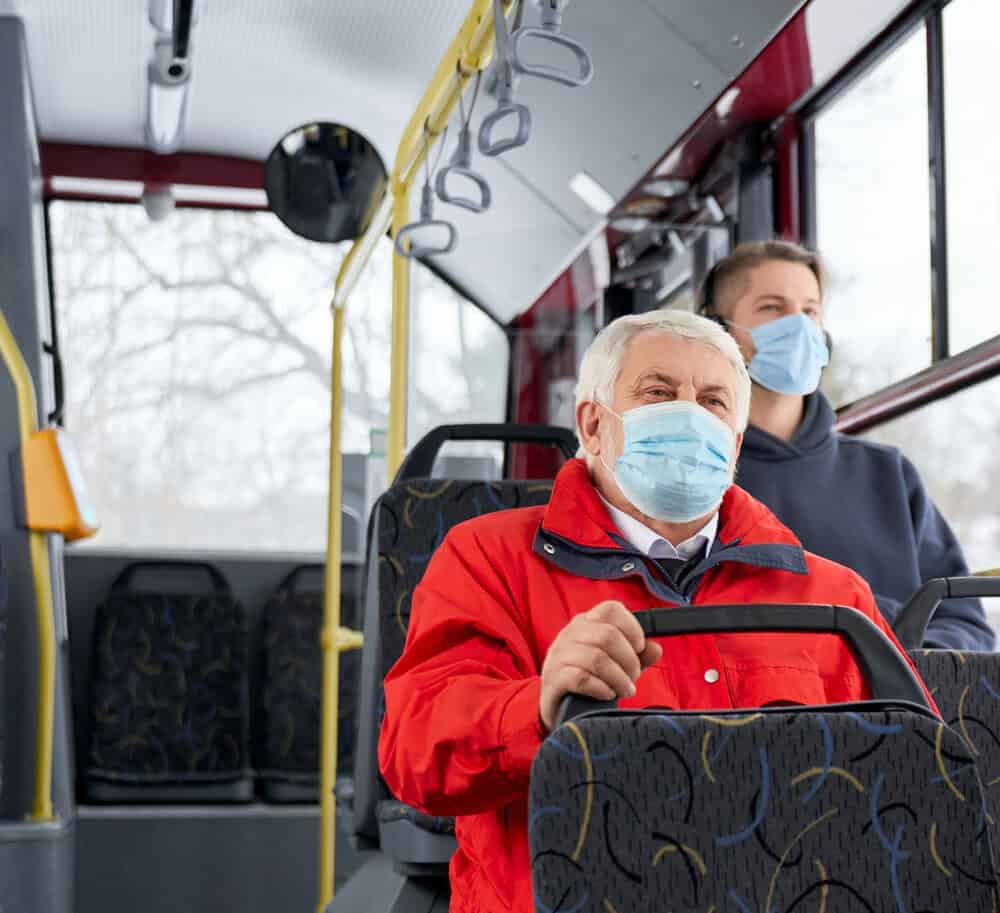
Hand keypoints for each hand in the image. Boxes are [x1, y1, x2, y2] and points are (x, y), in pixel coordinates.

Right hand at [539, 601, 662, 731]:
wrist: (556, 707)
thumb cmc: (588, 681)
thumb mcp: (615, 665)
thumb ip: (636, 656)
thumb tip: (655, 648)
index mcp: (586, 623)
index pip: (611, 609)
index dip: (632, 628)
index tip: (639, 648)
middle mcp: (570, 633)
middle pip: (608, 635)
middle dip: (629, 660)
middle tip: (633, 677)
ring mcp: (559, 655)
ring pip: (597, 658)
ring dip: (619, 678)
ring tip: (625, 689)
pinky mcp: (553, 678)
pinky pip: (581, 678)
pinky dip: (601, 688)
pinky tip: (607, 694)